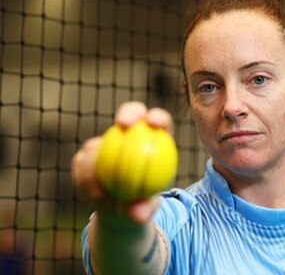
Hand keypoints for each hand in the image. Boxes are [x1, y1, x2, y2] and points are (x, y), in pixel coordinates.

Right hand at [71, 101, 174, 224]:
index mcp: (155, 141)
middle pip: (131, 114)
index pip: (160, 122)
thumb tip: (138, 214)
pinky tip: (94, 195)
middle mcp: (130, 135)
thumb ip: (145, 209)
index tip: (152, 123)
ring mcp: (105, 143)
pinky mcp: (86, 155)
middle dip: (128, 113)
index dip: (157, 116)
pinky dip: (85, 178)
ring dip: (97, 165)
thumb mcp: (147, 210)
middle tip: (122, 125)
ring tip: (102, 195)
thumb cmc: (142, 206)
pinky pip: (81, 162)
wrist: (119, 213)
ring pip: (98, 142)